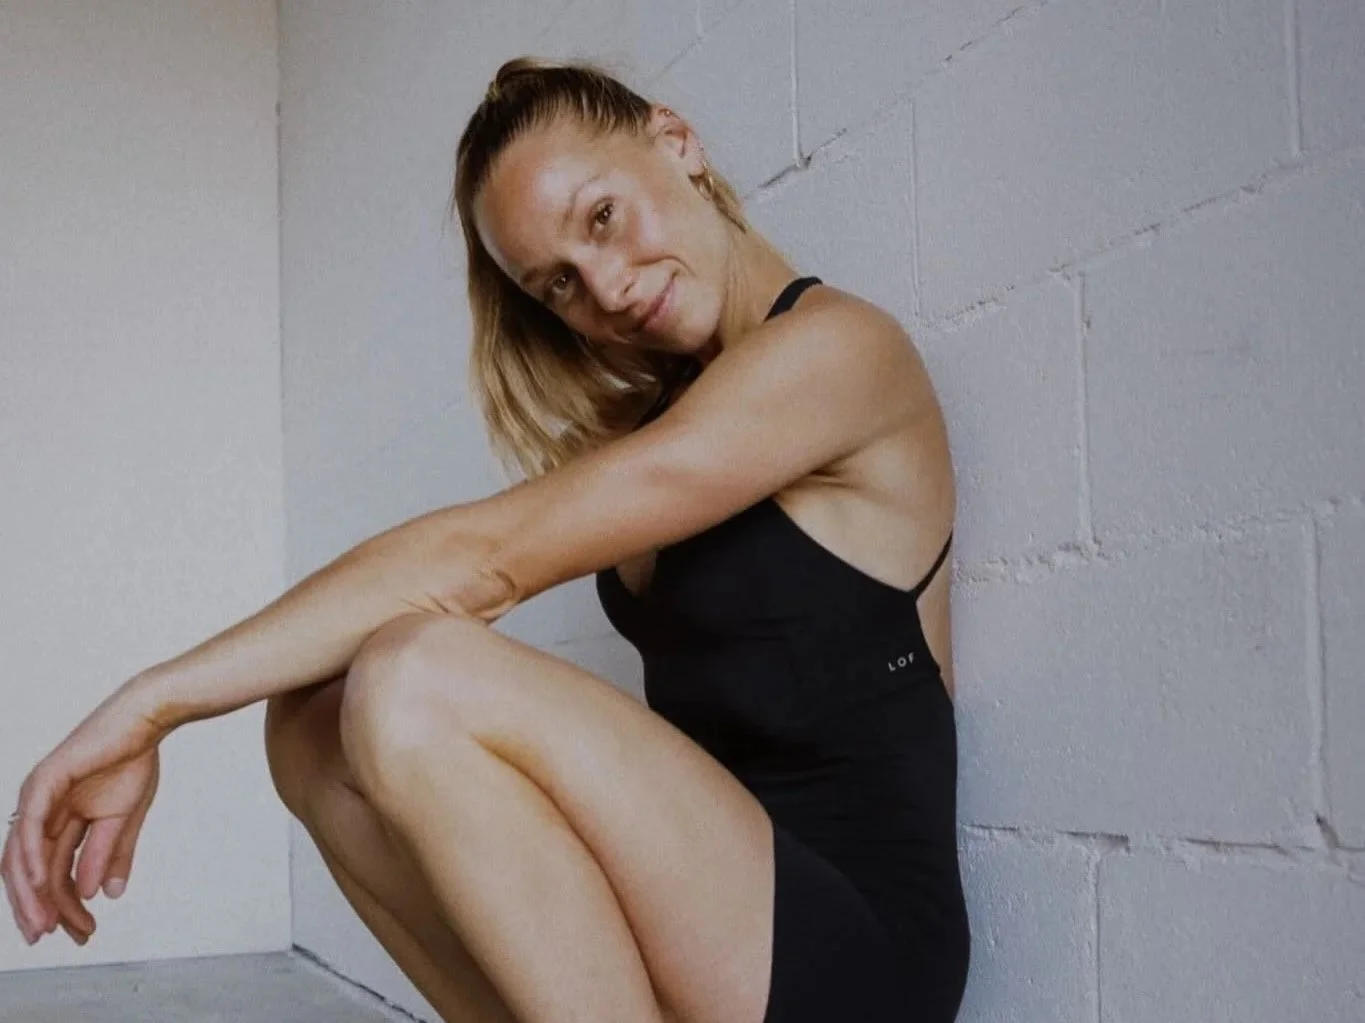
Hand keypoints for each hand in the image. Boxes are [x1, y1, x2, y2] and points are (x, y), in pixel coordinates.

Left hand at [2, 681, 165, 945]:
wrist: (145, 722)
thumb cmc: (134, 760)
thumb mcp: (125, 818)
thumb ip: (112, 854)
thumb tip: (105, 893)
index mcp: (60, 820)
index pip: (53, 872)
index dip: (63, 905)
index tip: (80, 931)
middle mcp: (42, 812)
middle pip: (30, 870)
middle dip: (40, 906)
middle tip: (53, 936)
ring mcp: (38, 797)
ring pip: (22, 854)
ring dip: (31, 892)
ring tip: (45, 921)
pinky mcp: (43, 782)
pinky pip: (29, 826)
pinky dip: (30, 857)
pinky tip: (40, 883)